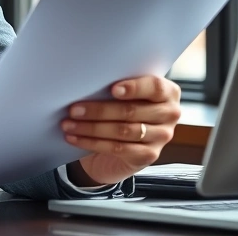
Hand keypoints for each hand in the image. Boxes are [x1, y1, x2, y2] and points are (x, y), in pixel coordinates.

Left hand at [62, 75, 181, 185]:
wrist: (120, 143)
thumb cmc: (119, 108)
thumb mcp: (122, 94)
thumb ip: (115, 86)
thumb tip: (86, 82)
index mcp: (167, 92)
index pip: (155, 87)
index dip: (134, 87)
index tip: (113, 89)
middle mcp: (169, 113)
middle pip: (132, 111)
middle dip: (98, 110)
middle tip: (73, 109)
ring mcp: (161, 136)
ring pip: (123, 130)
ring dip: (91, 128)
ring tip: (68, 124)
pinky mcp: (148, 155)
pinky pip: (118, 148)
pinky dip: (92, 143)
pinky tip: (74, 138)